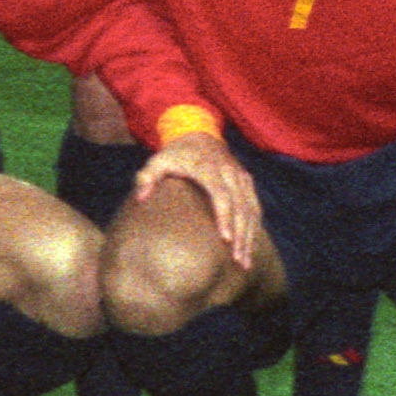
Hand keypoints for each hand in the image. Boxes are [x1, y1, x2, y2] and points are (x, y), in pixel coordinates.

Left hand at [135, 128, 259, 271]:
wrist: (198, 133)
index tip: (226, 239)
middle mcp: (230, 172)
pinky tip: (250, 246)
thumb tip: (141, 198)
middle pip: (241, 207)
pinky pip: (254, 206)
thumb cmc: (175, 153)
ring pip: (251, 209)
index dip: (225, 217)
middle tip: (238, 261)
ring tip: (245, 262)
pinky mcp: (246, 181)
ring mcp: (241, 176)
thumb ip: (147, 177)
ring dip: (250, 236)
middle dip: (241, 235)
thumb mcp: (158, 160)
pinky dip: (254, 227)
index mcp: (209, 167)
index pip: (221, 194)